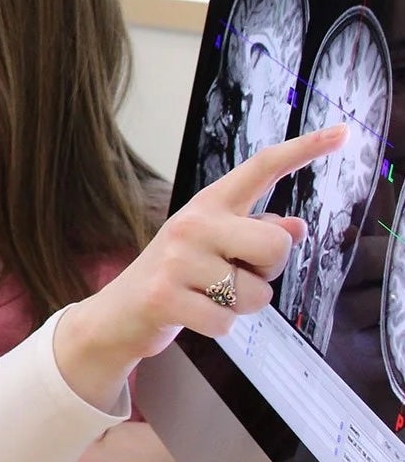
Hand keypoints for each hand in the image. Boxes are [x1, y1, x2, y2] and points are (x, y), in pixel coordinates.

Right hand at [57, 125, 344, 408]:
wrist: (118, 312)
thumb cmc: (178, 276)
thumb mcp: (214, 246)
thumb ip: (255, 233)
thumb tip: (297, 226)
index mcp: (209, 205)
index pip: (261, 168)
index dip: (305, 150)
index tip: (343, 134)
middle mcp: (192, 223)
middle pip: (275, 243)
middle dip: (269, 271)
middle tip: (238, 274)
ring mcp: (177, 259)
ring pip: (255, 294)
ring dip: (241, 306)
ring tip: (208, 297)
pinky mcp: (165, 296)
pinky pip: (227, 321)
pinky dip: (219, 327)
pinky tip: (194, 314)